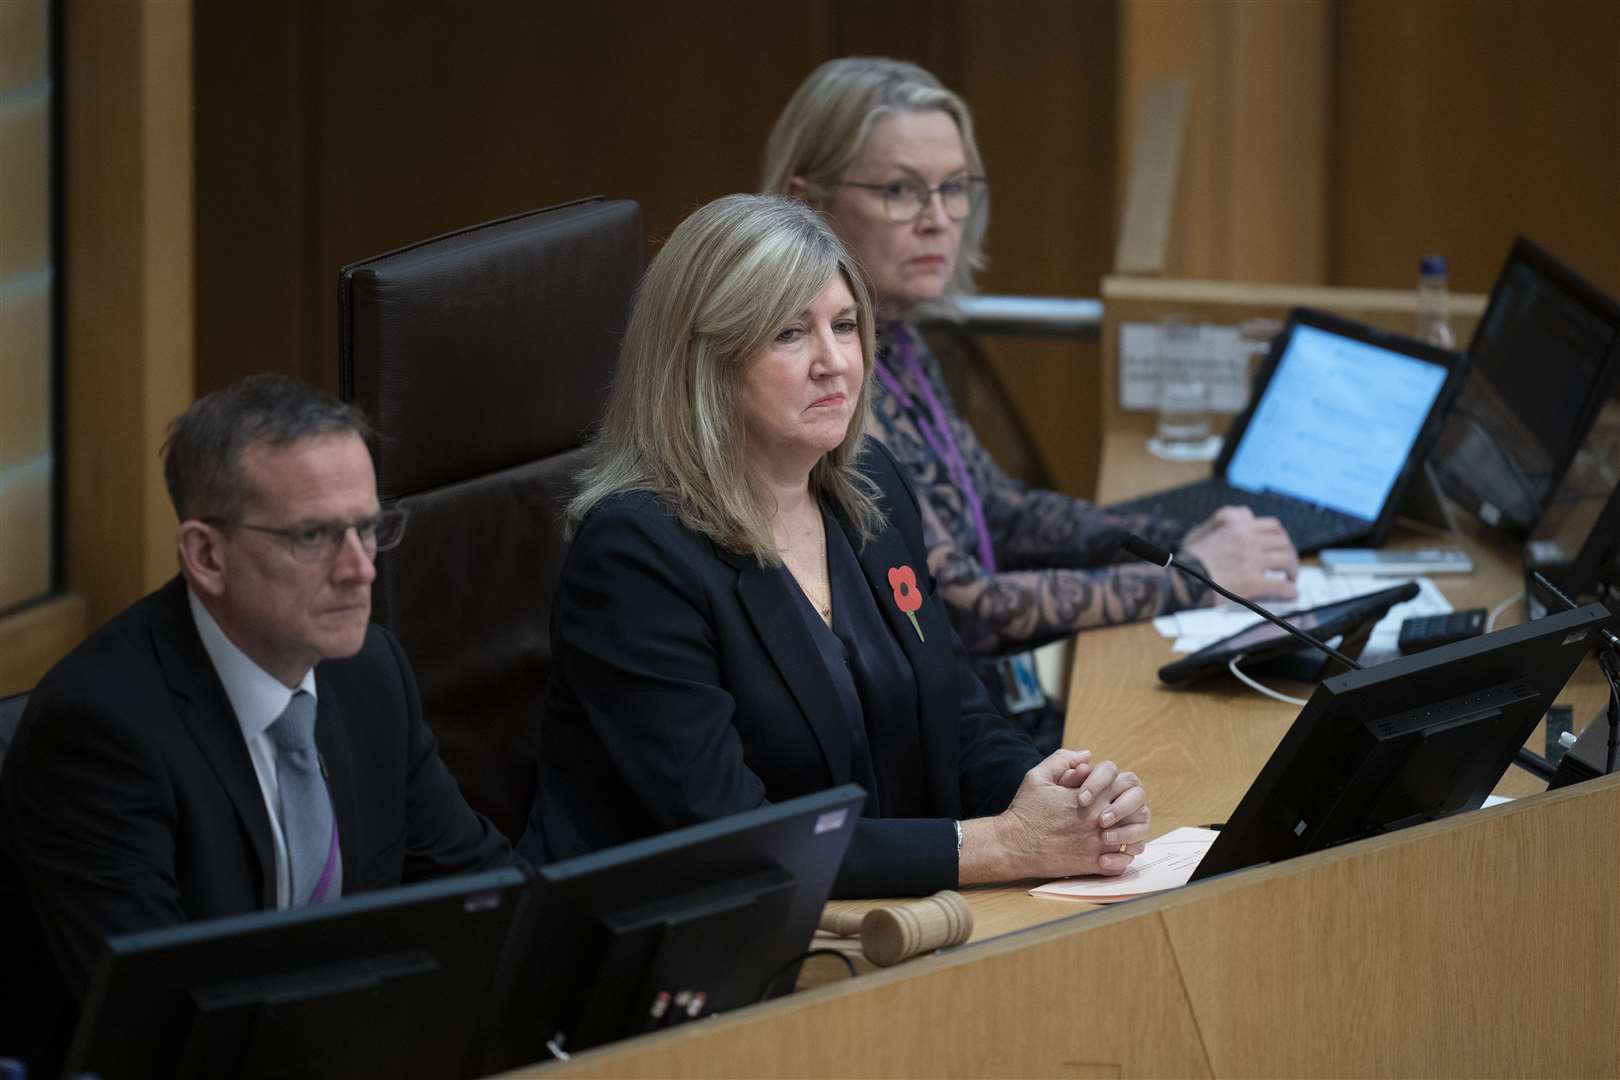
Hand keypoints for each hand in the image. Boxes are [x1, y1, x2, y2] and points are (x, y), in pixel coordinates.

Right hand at [959, 750, 1150, 882]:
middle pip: (1138, 808)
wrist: (1014, 845)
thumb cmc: (1026, 810)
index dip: (1121, 784)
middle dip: (1132, 808)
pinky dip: (1122, 858)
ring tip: (1119, 832)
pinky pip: (1123, 863)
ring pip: (1135, 837)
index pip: (1126, 782)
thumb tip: (1087, 756)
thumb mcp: (1038, 776)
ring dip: (1131, 833)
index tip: (1110, 790)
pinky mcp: (1093, 864)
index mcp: (1090, 796)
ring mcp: (1098, 843)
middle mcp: (1099, 819)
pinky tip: (1111, 852)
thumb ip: (1063, 760)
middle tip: (1120, 811)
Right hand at [1179, 505, 1298, 600]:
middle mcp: (1248, 540)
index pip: (1272, 526)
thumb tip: (1246, 513)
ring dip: (1293, 571)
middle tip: (1288, 566)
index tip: (1281, 547)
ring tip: (1290, 580)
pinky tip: (1290, 594)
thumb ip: (1226, 519)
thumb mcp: (1206, 529)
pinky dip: (1289, 591)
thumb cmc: (1190, 561)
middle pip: (1283, 543)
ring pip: (1286, 561)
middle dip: (1290, 555)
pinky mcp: (1253, 582)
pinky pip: (1280, 585)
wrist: (1183, 580)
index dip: (1282, 538)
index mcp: (1237, 528)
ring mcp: (1252, 561)